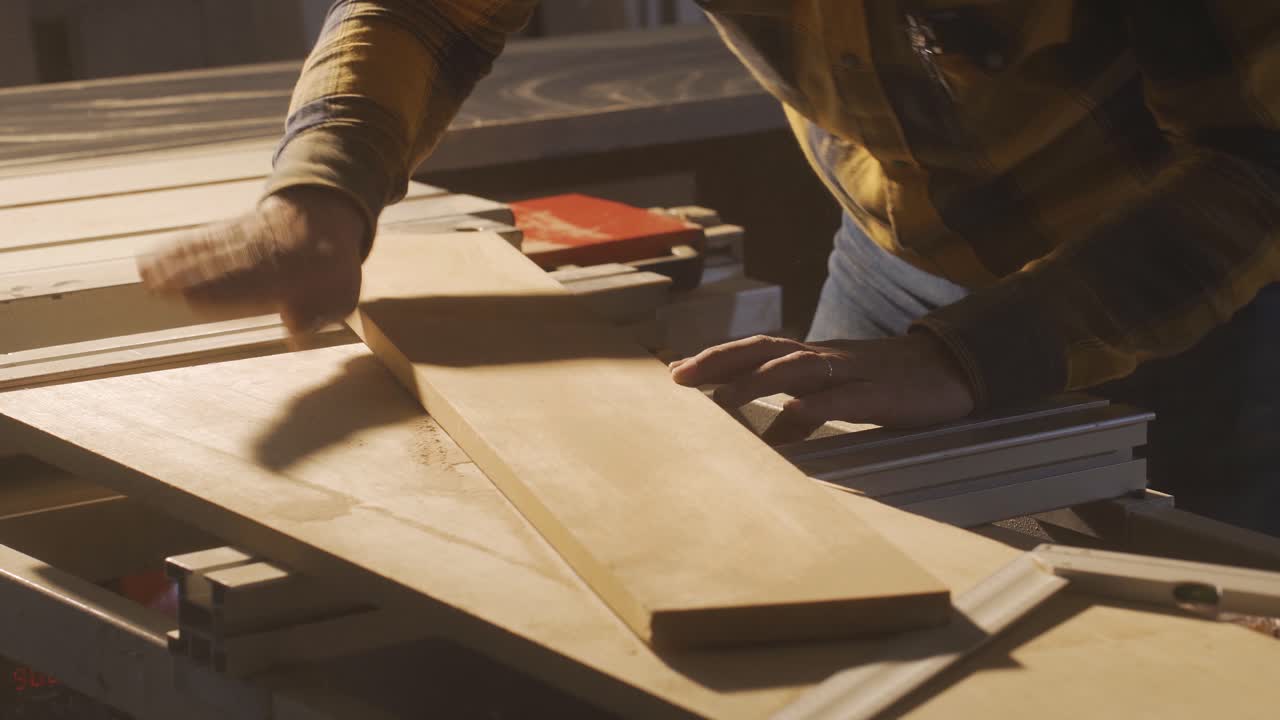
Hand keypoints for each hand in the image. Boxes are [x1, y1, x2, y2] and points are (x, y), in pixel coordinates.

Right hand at [137, 186, 366, 333]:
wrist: (325, 214)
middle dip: (194, 277)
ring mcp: (245, 240)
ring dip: (177, 263)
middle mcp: (264, 255)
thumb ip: (319, 315)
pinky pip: (204, 238)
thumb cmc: (332, 272)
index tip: (194, 303)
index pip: (254, 286)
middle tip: (161, 288)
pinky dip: (177, 247)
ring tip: (147, 274)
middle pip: (225, 267)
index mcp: (294, 275)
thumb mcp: (340, 297)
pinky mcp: (231, 229)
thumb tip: (294, 335)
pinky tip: (151, 257)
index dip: (224, 295)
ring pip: (209, 251)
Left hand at [669, 333, 975, 438]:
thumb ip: (801, 413)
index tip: (677, 371)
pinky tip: (790, 417)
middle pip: (766, 349)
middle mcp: (827, 358)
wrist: (954, 369)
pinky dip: (813, 407)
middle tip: (681, 377)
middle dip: (721, 361)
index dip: (718, 357)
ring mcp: (853, 373)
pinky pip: (841, 399)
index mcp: (815, 357)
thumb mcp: (840, 396)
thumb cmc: (891, 384)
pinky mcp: (880, 394)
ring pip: (797, 367)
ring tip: (722, 399)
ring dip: (756, 381)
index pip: (758, 349)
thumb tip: (765, 437)